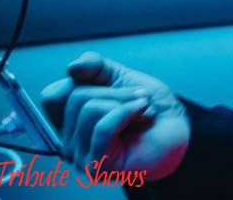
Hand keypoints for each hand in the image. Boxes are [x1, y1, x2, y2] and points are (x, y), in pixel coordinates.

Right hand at [41, 52, 189, 180]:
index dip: (84, 81)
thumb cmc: (150, 108)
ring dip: (127, 103)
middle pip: (75, 98)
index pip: (53, 95)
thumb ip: (95, 67)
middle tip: (140, 99)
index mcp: (69, 122)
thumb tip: (72, 67)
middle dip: (116, 91)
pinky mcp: (97, 166)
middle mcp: (68, 142)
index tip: (114, 86)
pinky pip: (102, 127)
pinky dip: (128, 112)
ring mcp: (80, 157)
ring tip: (144, 112)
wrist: (179, 129)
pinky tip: (145, 117)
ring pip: (89, 109)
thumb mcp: (121, 78)